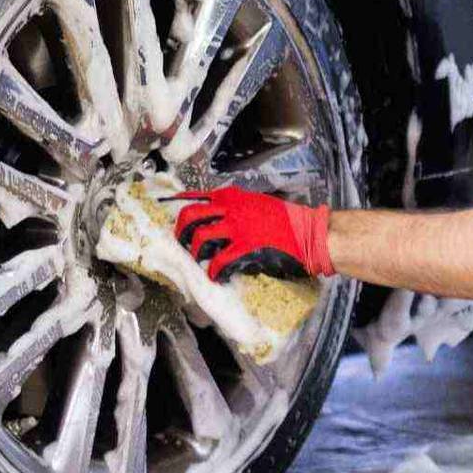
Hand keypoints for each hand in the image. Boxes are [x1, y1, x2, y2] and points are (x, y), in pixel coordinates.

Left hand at [172, 187, 331, 280]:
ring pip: (200, 238)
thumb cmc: (286, 220)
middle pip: (190, 216)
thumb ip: (235, 207)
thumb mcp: (256, 203)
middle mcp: (230, 208)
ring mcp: (237, 227)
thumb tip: (217, 218)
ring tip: (200, 261)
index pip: (195, 196)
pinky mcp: (245, 247)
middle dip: (181, 231)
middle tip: (182, 243)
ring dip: (195, 252)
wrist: (308, 233)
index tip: (164, 210)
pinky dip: (214, 271)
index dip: (176, 204)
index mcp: (232, 197)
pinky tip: (216, 276)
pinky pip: (220, 261)